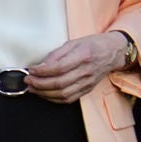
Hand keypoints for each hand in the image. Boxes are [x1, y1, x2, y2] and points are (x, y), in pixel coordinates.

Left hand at [18, 31, 133, 103]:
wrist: (112, 52)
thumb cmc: (92, 45)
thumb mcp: (73, 43)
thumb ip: (57, 55)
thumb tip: (41, 66)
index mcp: (83, 56)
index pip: (59, 68)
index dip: (42, 71)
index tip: (31, 70)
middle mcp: (86, 71)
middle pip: (59, 83)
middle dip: (39, 84)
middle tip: (28, 81)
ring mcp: (88, 82)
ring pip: (63, 94)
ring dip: (44, 93)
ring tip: (33, 88)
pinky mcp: (87, 90)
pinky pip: (69, 99)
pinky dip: (54, 99)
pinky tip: (45, 94)